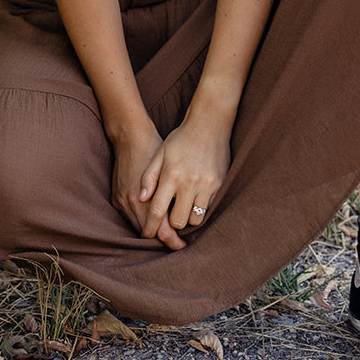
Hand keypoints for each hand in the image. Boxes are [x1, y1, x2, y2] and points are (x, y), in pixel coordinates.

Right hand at [110, 122, 186, 250]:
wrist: (130, 134)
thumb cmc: (154, 148)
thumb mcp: (168, 169)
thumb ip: (172, 194)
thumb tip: (182, 216)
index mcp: (146, 197)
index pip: (161, 229)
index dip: (172, 239)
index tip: (183, 244)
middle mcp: (132, 202)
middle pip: (149, 232)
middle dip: (163, 240)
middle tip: (178, 244)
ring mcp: (122, 200)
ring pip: (138, 227)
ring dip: (152, 231)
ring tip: (168, 234)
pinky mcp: (116, 197)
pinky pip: (130, 217)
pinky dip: (141, 221)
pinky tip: (153, 220)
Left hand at [137, 120, 230, 241]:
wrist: (209, 124)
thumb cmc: (181, 139)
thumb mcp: (160, 153)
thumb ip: (149, 176)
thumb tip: (141, 198)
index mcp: (171, 175)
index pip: (157, 210)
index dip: (150, 227)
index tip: (147, 235)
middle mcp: (188, 182)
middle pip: (177, 221)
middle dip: (171, 224)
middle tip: (169, 218)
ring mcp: (206, 185)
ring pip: (195, 219)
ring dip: (188, 218)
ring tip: (183, 209)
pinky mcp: (219, 185)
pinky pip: (209, 209)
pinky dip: (201, 209)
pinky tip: (195, 201)